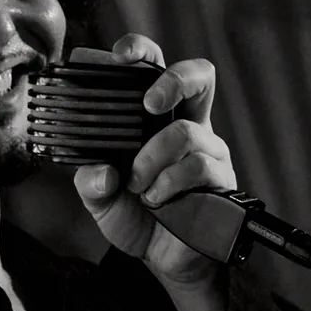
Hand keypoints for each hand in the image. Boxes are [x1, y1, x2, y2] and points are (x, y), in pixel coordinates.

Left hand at [69, 36, 235, 287]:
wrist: (162, 259)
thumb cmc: (135, 217)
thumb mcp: (99, 199)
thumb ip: (90, 182)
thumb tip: (98, 170)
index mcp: (156, 118)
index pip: (153, 69)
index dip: (139, 52)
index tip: (117, 55)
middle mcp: (187, 123)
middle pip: (198, 75)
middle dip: (172, 80)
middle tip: (148, 103)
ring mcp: (208, 148)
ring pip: (185, 131)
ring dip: (151, 158)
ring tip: (136, 184)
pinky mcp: (220, 176)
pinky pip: (196, 166)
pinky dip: (167, 183)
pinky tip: (155, 199)